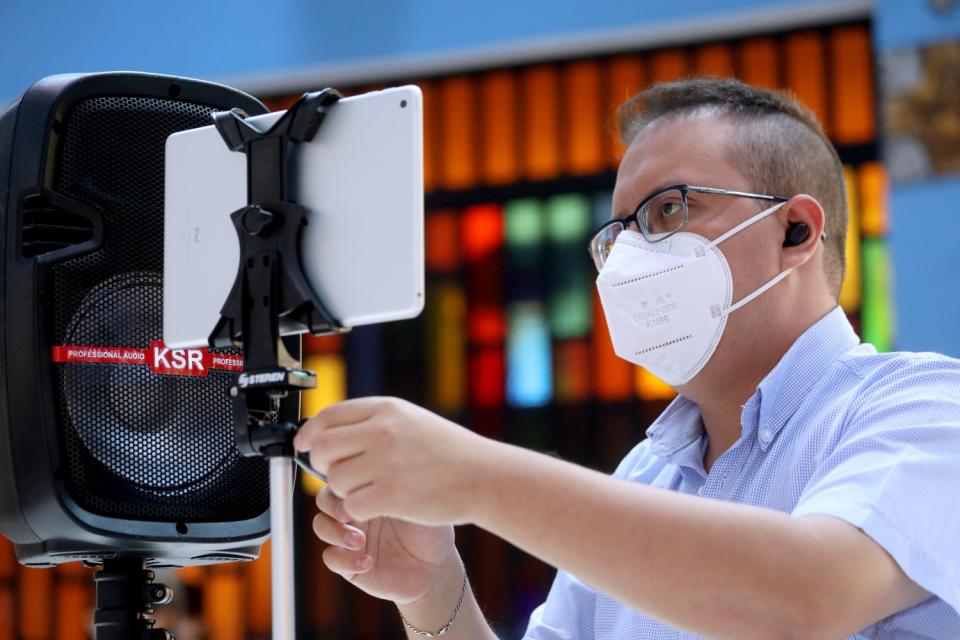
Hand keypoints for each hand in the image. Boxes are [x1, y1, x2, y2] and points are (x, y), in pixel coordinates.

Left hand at [294, 396, 493, 524]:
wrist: (484, 476)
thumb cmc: (449, 452)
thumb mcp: (410, 421)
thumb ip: (371, 423)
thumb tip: (326, 431)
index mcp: (386, 410)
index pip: (328, 416)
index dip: (310, 433)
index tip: (305, 445)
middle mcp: (383, 431)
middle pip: (323, 448)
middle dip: (323, 465)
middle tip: (340, 474)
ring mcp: (387, 462)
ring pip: (335, 480)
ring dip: (345, 491)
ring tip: (369, 490)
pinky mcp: (391, 494)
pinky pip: (352, 505)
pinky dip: (359, 511)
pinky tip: (377, 507)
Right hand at [310, 484, 458, 605]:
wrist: (437, 567)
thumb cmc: (430, 529)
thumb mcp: (419, 501)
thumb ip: (398, 484)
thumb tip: (383, 468)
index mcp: (368, 491)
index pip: (341, 476)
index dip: (341, 479)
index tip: (358, 486)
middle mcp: (355, 511)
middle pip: (324, 499)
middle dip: (333, 505)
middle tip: (350, 513)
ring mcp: (349, 537)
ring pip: (321, 526)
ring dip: (335, 532)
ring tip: (359, 541)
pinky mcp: (348, 564)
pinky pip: (330, 558)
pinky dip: (344, 559)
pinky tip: (368, 562)